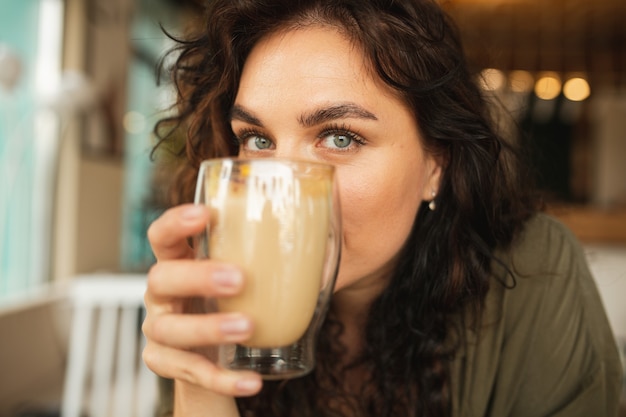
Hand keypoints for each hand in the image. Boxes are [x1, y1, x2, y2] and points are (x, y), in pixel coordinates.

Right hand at [142, 204, 262, 399]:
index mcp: (180, 261)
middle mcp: (163, 293)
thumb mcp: (248, 271)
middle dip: (198, 277)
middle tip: (240, 279)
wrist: (221, 353)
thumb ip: (272, 248)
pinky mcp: (166, 364)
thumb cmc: (238, 299)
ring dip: (208, 328)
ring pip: (169, 329)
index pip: (162, 235)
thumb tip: (325, 220)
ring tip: (249, 327)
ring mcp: (159, 330)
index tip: (205, 214)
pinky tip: (251, 381)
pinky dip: (221, 379)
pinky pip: (189, 373)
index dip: (176, 222)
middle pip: (160, 278)